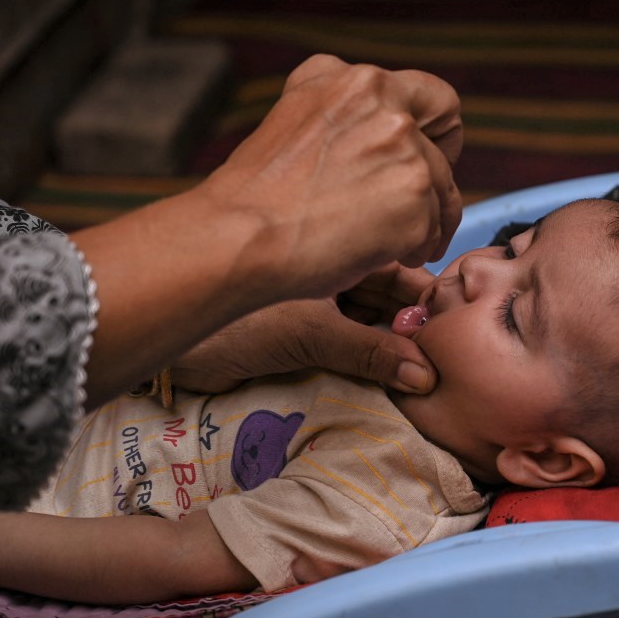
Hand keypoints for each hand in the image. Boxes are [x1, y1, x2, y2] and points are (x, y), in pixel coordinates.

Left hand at [171, 264, 437, 393]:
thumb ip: (370, 354)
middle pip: (388, 294)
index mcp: (337, 240)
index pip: (399, 268)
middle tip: (445, 357)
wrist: (164, 324)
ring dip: (391, 341)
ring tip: (425, 368)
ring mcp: (313, 294)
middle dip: (411, 324)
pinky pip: (346, 339)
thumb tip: (425, 376)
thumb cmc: (235, 316)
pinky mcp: (297, 326)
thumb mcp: (311, 332)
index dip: (425, 299)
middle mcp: (329, 263)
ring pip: (368, 317)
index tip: (454, 329)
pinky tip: (393, 372)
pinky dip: (368, 354)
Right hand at [200, 54, 462, 299]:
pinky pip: (435, 229)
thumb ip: (346, 118)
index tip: (421, 164)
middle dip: (429, 189)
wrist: (238, 235)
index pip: (435, 98)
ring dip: (424, 225)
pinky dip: (415, 250)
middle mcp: (382, 100)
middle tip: (410, 217)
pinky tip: (382, 258)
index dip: (435, 136)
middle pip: (442, 152)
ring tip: (392, 248)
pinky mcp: (413, 192)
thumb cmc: (259, 198)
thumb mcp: (297, 122)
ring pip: (442, 192)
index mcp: (353, 80)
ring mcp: (401, 145)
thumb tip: (386, 136)